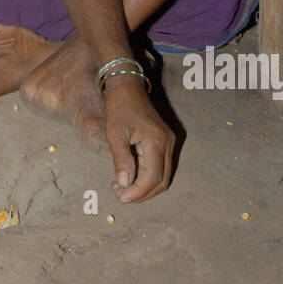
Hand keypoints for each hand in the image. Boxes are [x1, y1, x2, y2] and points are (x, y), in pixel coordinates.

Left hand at [103, 81, 173, 202]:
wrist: (127, 86)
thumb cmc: (119, 107)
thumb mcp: (114, 134)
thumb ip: (121, 160)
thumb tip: (124, 185)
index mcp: (156, 140)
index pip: (153, 177)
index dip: (138, 192)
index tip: (121, 197)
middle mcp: (167, 143)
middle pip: (161, 180)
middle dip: (142, 193)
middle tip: (120, 195)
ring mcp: (168, 142)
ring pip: (162, 175)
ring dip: (144, 186)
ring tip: (121, 187)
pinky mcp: (163, 142)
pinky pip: (159, 166)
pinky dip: (146, 176)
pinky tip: (128, 176)